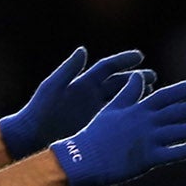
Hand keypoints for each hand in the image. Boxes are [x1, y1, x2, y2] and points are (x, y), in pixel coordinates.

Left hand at [0, 46, 146, 158]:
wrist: (31, 135)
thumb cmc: (39, 110)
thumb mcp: (52, 87)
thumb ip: (68, 70)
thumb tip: (83, 50)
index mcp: (82, 82)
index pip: (107, 67)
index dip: (123, 61)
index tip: (139, 57)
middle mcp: (91, 94)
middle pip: (119, 83)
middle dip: (137, 79)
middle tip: (154, 77)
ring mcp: (94, 111)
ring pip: (121, 101)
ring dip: (137, 98)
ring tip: (153, 97)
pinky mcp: (94, 126)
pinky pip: (115, 119)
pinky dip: (128, 116)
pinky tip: (140, 119)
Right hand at [52, 74, 185, 185]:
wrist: (83, 158)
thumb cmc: (95, 134)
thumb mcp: (111, 108)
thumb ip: (128, 93)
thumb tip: (139, 76)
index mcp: (137, 109)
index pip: (165, 95)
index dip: (183, 90)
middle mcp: (145, 122)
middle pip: (176, 112)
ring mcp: (146, 140)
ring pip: (176, 132)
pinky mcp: (145, 159)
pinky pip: (169, 155)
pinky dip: (181, 151)